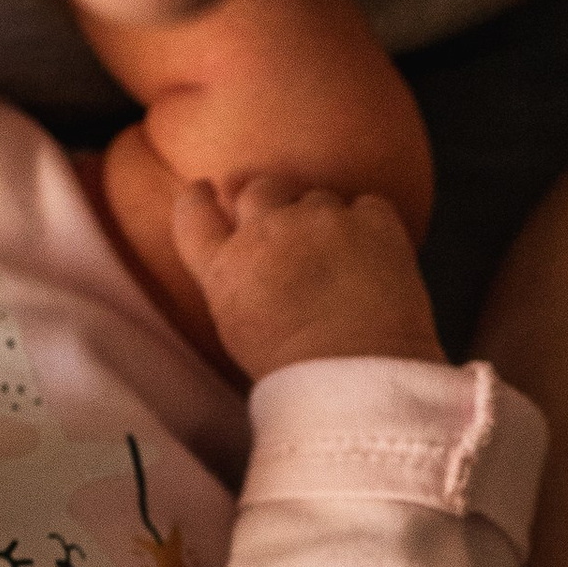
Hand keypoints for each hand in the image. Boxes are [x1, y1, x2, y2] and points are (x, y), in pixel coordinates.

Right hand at [173, 174, 444, 377]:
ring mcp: (320, 220)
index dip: (198, 199)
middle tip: (290, 233)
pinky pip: (367, 206)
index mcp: (225, 268)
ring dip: (323, 221)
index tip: (206, 191)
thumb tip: (244, 260)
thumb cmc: (299, 373)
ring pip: (316, 198)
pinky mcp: (371, 220)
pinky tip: (374, 261)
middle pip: (259, 189)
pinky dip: (370, 226)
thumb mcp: (237, 331)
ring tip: (340, 266)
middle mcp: (267, 231)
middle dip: (271, 203)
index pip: (193, 213)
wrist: (359, 377)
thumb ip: (234, 283)